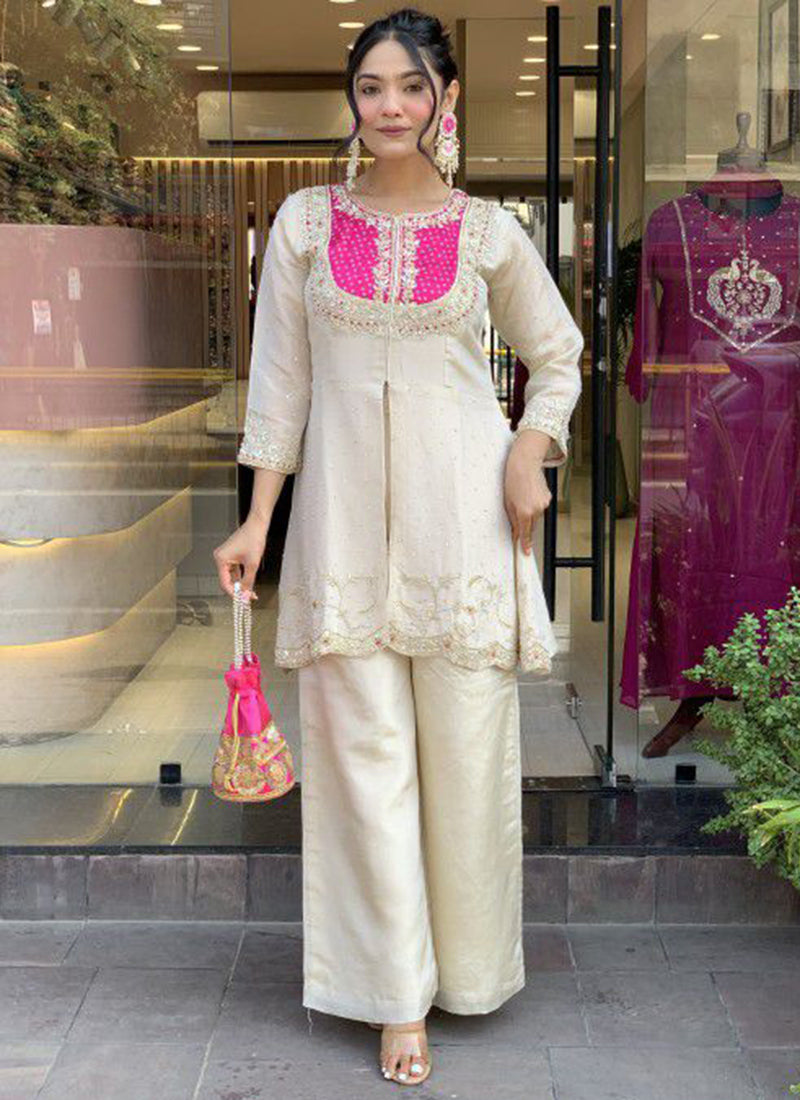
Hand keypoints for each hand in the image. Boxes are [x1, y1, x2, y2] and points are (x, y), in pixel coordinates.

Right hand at [212, 515, 266, 598]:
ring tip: (251, 593)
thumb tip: (245, 595)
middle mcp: (220, 558)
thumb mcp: (252, 564)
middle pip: (227, 580)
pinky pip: (234, 570)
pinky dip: (241, 577)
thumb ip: (248, 581)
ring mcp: (225, 556)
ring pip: (231, 577)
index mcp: (221, 559)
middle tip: (248, 598)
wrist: (257, 525)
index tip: (242, 601)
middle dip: (238, 590)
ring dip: (241, 585)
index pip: (224, 583)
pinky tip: (249, 584)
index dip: (233, 594)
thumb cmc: (253, 539)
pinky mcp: (231, 555)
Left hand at [504, 438, 551, 555]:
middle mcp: (536, 510)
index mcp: (524, 512)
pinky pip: (541, 508)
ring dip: (530, 513)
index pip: (525, 534)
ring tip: (522, 499)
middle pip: (531, 526)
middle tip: (518, 514)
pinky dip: (535, 505)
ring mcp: (544, 504)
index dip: (525, 544)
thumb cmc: (513, 481)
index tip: (526, 552)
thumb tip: (516, 532)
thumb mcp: (508, 503)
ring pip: (536, 517)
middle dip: (525, 525)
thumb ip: (513, 520)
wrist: (524, 464)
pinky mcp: (548, 498)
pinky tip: (529, 495)